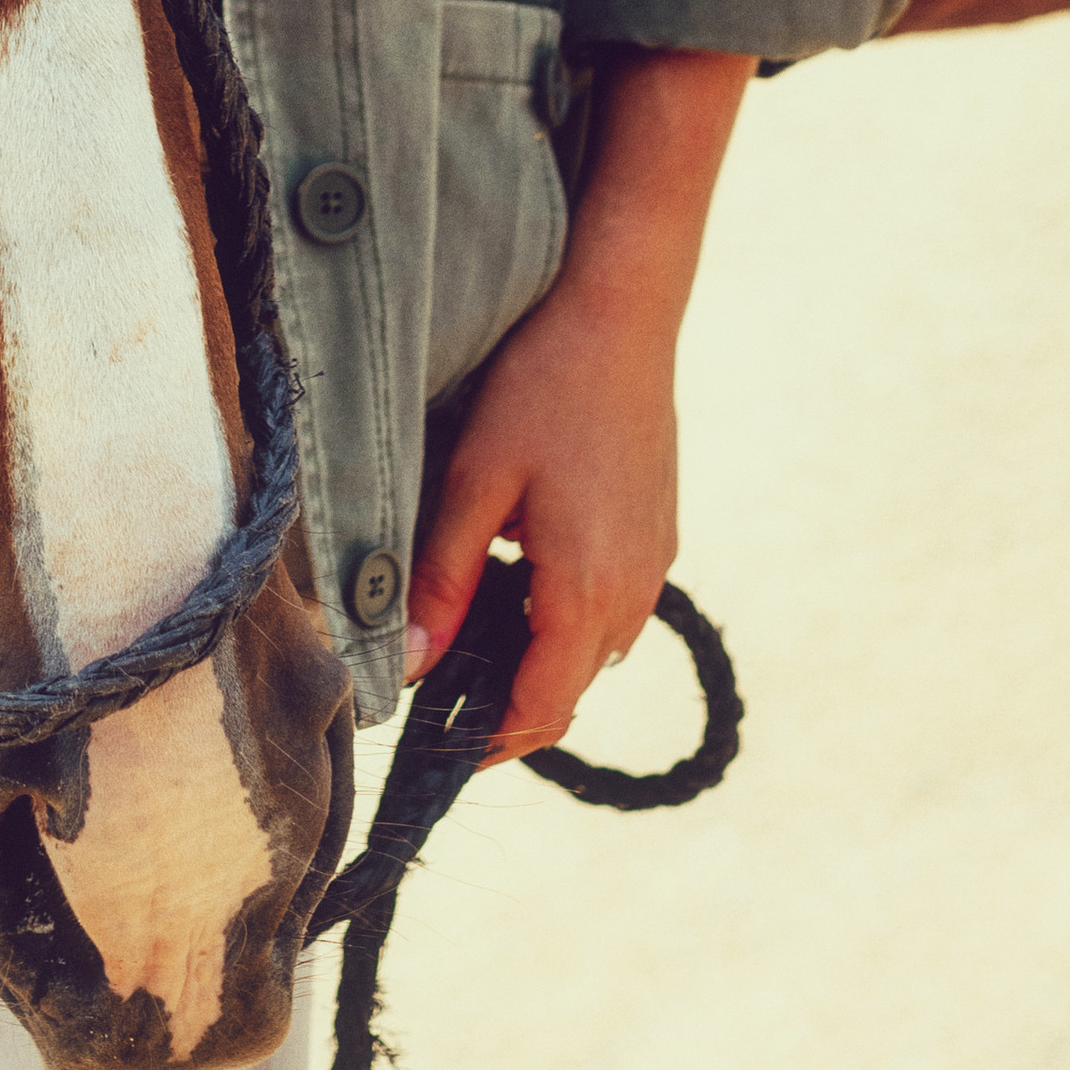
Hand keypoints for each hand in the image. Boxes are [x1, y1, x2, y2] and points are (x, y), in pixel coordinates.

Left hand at [402, 276, 680, 765]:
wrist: (622, 315)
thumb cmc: (542, 387)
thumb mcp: (473, 481)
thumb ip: (442, 579)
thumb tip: (411, 667)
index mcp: (586, 592)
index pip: (539, 712)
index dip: (487, 744)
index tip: (439, 754)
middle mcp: (633, 593)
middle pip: (566, 686)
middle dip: (503, 699)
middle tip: (434, 680)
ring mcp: (654, 563)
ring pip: (590, 646)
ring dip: (535, 652)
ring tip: (466, 620)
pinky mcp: (658, 533)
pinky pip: (611, 602)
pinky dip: (563, 610)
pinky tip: (517, 564)